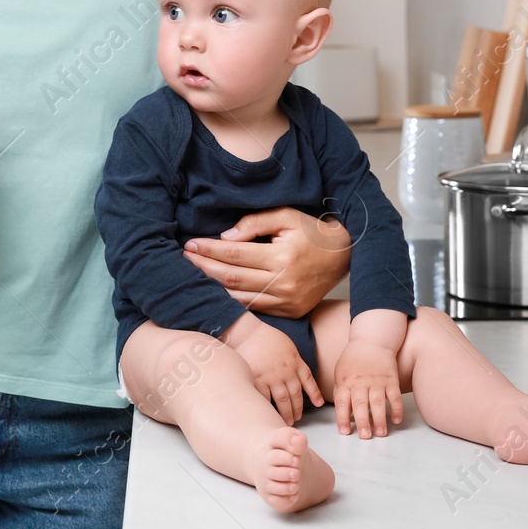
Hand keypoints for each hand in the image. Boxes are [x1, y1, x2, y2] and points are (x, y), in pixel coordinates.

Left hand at [184, 208, 351, 317]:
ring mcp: (287, 302)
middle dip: (203, 268)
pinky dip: (233, 302)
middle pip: (232, 278)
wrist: (344, 256)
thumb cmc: (312, 232)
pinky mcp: (290, 312)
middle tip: (183, 260)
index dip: (209, 250)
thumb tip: (226, 237)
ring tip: (192, 277)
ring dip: (212, 289)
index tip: (190, 245)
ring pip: (239, 299)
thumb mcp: (287, 216)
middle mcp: (284, 283)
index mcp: (282, 257)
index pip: (235, 255)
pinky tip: (215, 293)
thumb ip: (256, 222)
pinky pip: (255, 309)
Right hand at [224, 314, 323, 424]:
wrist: (249, 333)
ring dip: (286, 413)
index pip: (308, 380)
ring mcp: (273, 377)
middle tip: (297, 419)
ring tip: (286, 421)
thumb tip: (296, 370)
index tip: (318, 404)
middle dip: (298, 409)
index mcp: (295, 361)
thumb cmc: (266, 337)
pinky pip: (266, 398)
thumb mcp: (287, 345)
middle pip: (296, 395)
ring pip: (283, 400)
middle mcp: (287, 371)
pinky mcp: (259, 380)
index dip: (314, 393)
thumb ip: (293, 360)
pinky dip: (269, 408)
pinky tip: (270, 414)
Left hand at [333, 339, 404, 438]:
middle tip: (365, 437)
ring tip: (381, 433)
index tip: (345, 432)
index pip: (342, 402)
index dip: (342, 418)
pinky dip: (397, 408)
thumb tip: (342, 413)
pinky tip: (396, 420)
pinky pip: (395, 396)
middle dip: (362, 421)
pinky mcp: (391, 379)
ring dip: (380, 419)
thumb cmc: (353, 360)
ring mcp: (377, 381)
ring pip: (378, 402)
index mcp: (346, 381)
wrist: (371, 341)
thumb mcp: (340, 372)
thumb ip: (340, 391)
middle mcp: (361, 382)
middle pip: (360, 403)